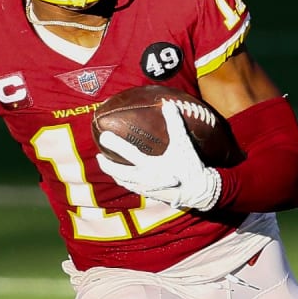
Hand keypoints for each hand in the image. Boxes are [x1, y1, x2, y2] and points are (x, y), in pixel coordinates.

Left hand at [96, 101, 221, 210]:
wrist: (199, 192)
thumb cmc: (191, 167)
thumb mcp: (183, 144)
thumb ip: (175, 124)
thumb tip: (169, 104)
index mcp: (151, 166)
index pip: (129, 153)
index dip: (116, 144)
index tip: (104, 135)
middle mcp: (145, 179)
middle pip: (119, 173)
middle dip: (106, 165)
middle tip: (98, 156)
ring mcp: (145, 188)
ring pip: (123, 182)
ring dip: (113, 174)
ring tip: (106, 165)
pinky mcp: (149, 194)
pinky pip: (131, 188)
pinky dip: (124, 181)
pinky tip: (123, 177)